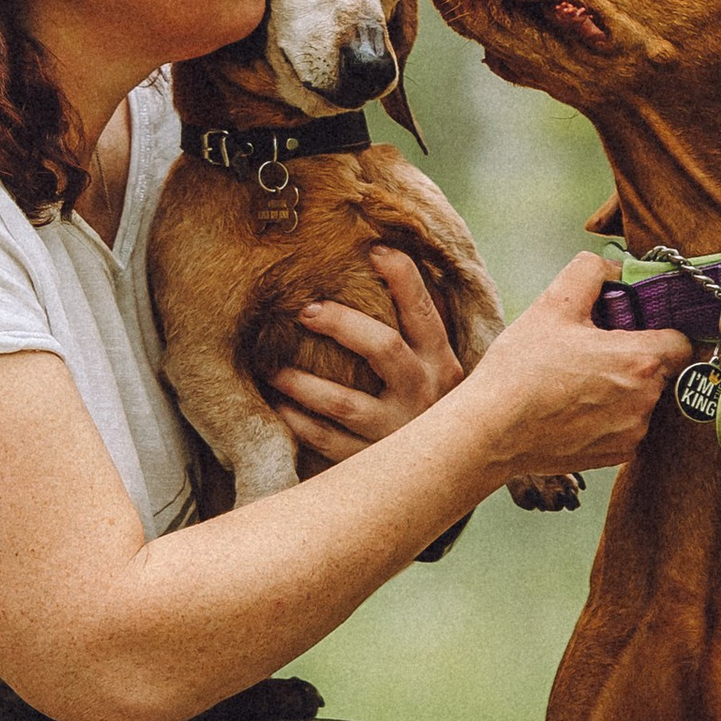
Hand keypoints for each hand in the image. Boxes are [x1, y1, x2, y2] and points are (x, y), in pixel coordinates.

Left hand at [267, 249, 467, 461]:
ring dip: (303, 383)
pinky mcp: (371, 461)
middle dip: (342, 323)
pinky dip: (299, 423)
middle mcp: (424, 394)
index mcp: (442, 362)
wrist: (447, 471)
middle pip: (383, 348)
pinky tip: (279, 406)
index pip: (424, 311)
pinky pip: (326, 441)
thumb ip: (426, 321)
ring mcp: (396, 431)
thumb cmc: (433, 403)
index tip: (374, 249)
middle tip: (305, 310)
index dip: (403, 278)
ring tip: (273, 368)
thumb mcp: (441, 364)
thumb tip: (396, 260)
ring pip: (344, 402)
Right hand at [457, 254, 691, 494]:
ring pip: (645, 400)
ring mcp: (634, 431)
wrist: (492, 431)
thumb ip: (590, 272)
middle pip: (662, 371)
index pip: (682, 341)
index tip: (636, 330)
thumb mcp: (552, 304)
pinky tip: (577, 409)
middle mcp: (646, 399)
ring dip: (625, 390)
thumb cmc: (521, 370)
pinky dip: (611, 418)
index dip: (661, 331)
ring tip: (581, 383)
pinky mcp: (619, 455)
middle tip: (598, 353)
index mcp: (639, 359)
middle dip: (637, 359)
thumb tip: (612, 268)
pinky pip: (629, 428)